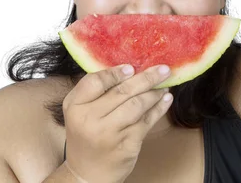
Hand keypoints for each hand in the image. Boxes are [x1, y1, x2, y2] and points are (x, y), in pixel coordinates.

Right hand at [62, 64, 172, 182]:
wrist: (87, 173)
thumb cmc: (86, 136)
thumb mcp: (80, 112)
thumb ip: (96, 91)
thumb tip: (129, 68)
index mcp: (75, 106)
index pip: (95, 81)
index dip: (114, 73)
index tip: (131, 67)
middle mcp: (89, 119)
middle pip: (122, 91)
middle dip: (146, 78)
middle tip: (162, 69)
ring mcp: (109, 133)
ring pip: (137, 104)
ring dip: (154, 93)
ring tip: (164, 85)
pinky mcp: (126, 144)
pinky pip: (146, 121)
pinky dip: (159, 108)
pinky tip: (165, 100)